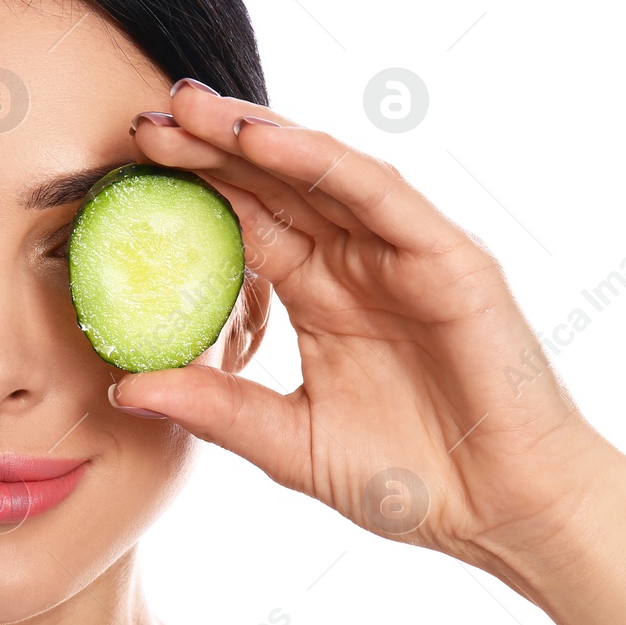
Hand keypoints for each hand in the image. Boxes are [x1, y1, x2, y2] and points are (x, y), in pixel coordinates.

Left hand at [111, 80, 625, 587]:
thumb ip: (217, 409)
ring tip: (186, 109)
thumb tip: (124, 387)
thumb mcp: (292, 443)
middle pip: (271, 186)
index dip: (186, 193)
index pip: (243, 224)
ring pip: (317, 174)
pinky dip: (318, 161)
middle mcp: (357, 261)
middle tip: (140, 119)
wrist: (506, 516)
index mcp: (320, 295)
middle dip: (207, 148)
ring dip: (251, 135)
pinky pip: (375, 194)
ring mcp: (402, 253)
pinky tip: (260, 138)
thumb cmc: (412, 482)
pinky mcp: (446, 256)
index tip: (120, 172)